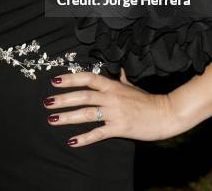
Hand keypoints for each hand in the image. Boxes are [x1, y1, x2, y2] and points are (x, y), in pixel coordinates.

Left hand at [43, 67, 181, 146]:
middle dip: (63, 99)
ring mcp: (115, 112)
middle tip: (47, 102)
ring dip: (68, 117)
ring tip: (53, 119)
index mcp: (112, 85)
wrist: (164, 113)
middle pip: (83, 95)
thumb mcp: (132, 85)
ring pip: (87, 113)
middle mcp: (111, 97)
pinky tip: (72, 141)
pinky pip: (98, 133)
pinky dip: (84, 138)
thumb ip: (122, 78)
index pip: (88, 78)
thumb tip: (119, 69)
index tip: (56, 80)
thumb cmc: (147, 99)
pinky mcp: (119, 127)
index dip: (71, 78)